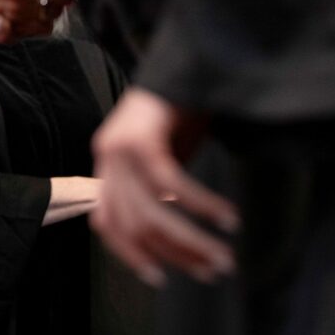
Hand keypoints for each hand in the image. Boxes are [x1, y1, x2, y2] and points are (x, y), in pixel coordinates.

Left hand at [90, 88, 238, 286]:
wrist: (188, 56)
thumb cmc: (180, 106)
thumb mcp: (166, 153)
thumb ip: (160, 189)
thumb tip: (176, 236)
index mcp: (107, 163)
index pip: (106, 223)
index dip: (129, 255)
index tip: (159, 279)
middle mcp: (106, 156)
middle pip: (133, 225)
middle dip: (176, 255)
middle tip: (214, 271)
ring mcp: (120, 145)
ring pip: (152, 212)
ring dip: (192, 240)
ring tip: (225, 255)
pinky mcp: (143, 134)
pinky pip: (171, 183)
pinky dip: (202, 204)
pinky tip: (228, 217)